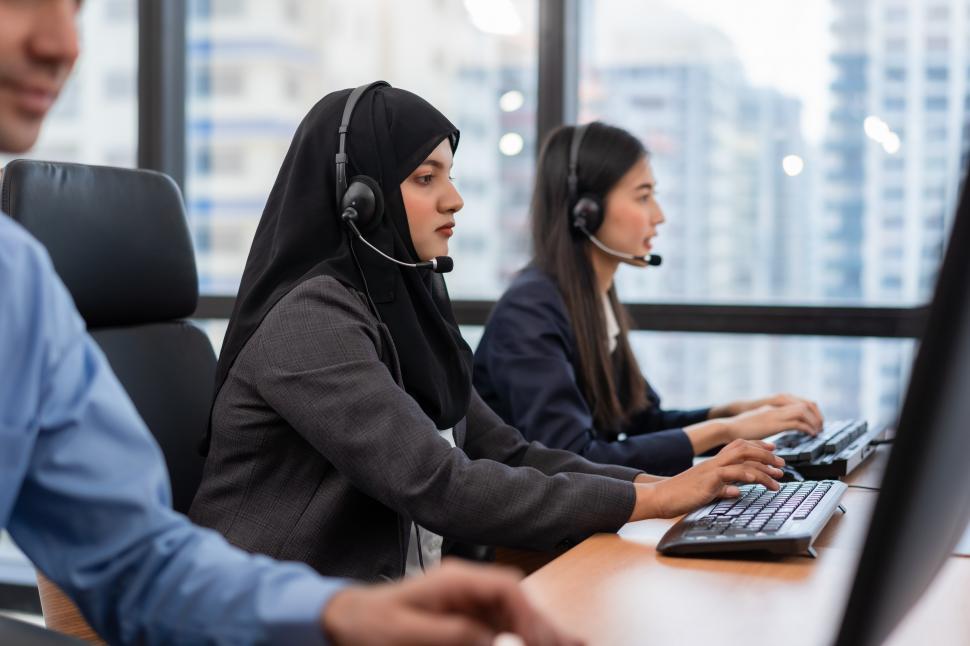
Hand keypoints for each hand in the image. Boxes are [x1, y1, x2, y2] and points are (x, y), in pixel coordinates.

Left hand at [321, 559, 582, 645]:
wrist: (344, 620)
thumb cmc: (369, 623)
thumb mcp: (405, 632)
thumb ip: (450, 634)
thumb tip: (491, 639)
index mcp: (454, 579)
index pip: (506, 589)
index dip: (530, 615)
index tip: (544, 640)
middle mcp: (466, 586)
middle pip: (518, 601)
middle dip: (546, 625)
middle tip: (576, 645)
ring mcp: (467, 603)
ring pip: (515, 616)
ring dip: (539, 634)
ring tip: (569, 645)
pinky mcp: (464, 620)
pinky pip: (501, 628)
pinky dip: (522, 638)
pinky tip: (537, 644)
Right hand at [630, 439, 784, 519]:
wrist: (660, 497)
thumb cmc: (680, 496)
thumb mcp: (706, 492)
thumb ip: (721, 490)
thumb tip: (736, 492)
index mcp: (714, 463)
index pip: (739, 447)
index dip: (758, 446)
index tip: (774, 450)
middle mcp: (714, 462)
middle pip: (744, 447)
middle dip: (766, 454)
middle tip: (782, 465)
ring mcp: (711, 469)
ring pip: (743, 458)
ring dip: (764, 468)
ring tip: (777, 479)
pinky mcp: (709, 480)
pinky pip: (732, 473)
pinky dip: (748, 475)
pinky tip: (759, 481)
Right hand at [722, 402, 823, 440]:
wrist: (728, 428)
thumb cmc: (737, 429)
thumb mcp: (756, 424)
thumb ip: (766, 424)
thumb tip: (773, 433)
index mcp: (772, 407)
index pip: (798, 403)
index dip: (810, 411)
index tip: (815, 421)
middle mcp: (775, 408)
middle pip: (804, 404)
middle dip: (816, 415)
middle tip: (820, 427)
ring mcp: (775, 414)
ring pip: (803, 411)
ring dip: (814, 421)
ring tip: (817, 431)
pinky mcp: (774, 424)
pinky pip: (797, 423)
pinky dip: (807, 428)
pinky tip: (810, 435)